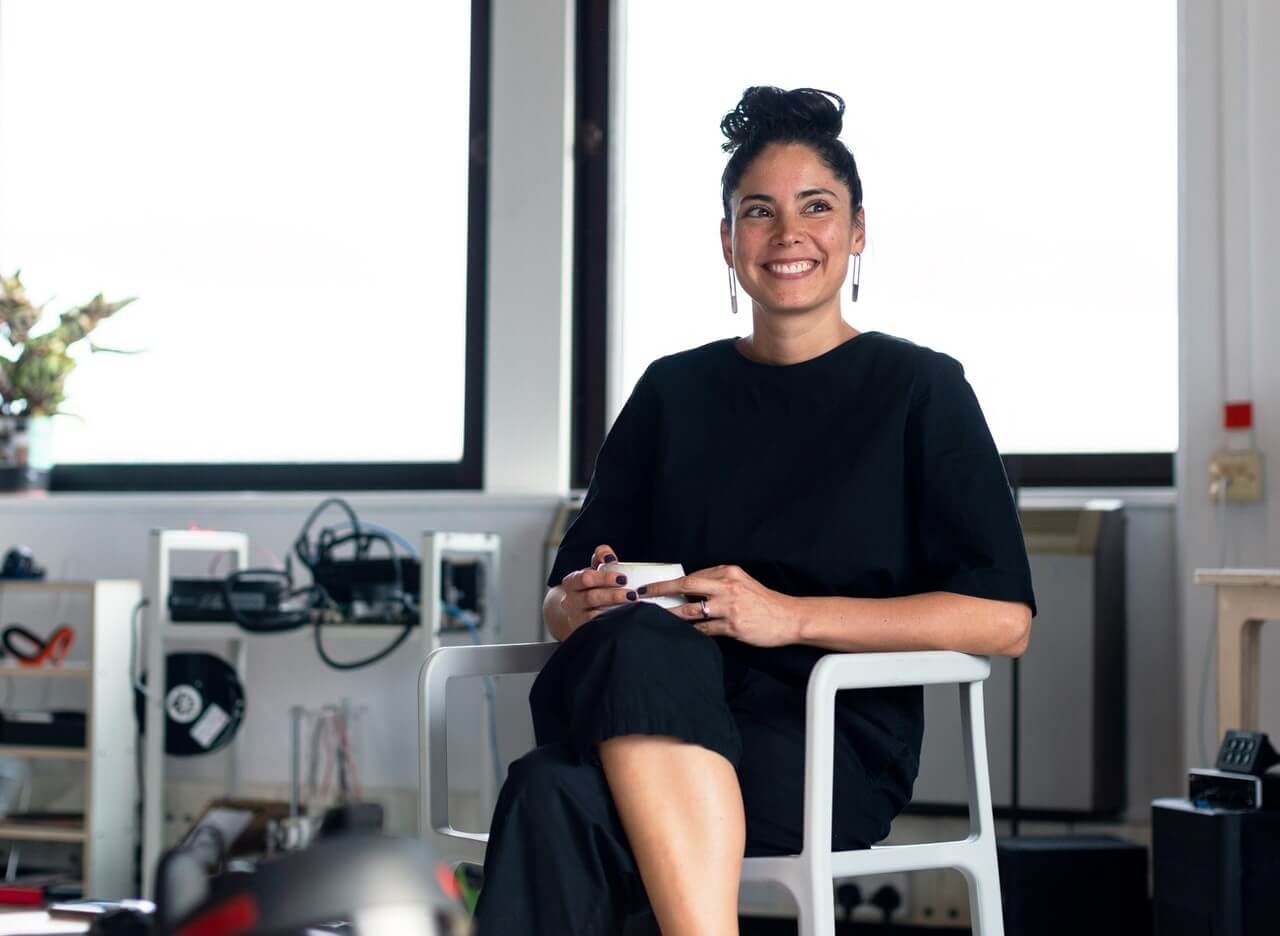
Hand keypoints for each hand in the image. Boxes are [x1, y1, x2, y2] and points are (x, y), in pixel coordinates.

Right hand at [557, 543, 637, 633]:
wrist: (579, 612)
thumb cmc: (592, 587)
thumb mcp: (595, 570)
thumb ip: (601, 556)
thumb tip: (607, 555)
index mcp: (572, 582)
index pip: (585, 578)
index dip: (604, 578)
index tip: (623, 578)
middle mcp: (570, 601)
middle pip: (591, 597)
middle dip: (612, 595)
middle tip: (632, 594)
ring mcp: (576, 618)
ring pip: (594, 615)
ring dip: (615, 610)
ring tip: (632, 606)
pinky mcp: (583, 631)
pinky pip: (597, 627)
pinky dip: (612, 622)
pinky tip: (625, 618)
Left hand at [641, 564, 798, 646]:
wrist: (789, 618)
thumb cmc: (764, 601)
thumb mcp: (742, 582)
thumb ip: (719, 582)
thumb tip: (690, 588)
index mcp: (729, 572)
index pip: (694, 576)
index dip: (671, 582)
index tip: (653, 586)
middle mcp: (727, 587)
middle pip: (687, 585)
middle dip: (661, 589)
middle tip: (641, 595)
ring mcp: (729, 607)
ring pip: (691, 610)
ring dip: (671, 615)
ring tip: (654, 618)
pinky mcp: (732, 627)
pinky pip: (704, 630)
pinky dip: (690, 631)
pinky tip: (679, 634)